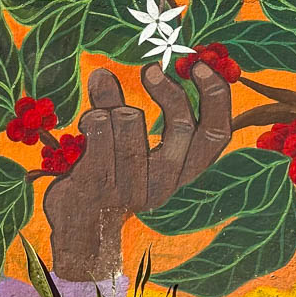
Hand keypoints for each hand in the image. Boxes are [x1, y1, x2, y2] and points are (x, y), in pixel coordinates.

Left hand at [43, 63, 231, 280]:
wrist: (79, 231)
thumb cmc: (109, 181)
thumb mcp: (133, 153)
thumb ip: (134, 116)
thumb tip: (129, 68)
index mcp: (181, 174)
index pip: (216, 135)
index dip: (215, 97)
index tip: (200, 65)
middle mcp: (163, 183)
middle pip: (182, 127)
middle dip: (169, 91)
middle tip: (150, 69)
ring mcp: (129, 186)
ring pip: (131, 121)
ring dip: (114, 103)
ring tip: (100, 107)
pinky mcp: (96, 183)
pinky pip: (99, 129)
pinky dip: (92, 116)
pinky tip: (86, 122)